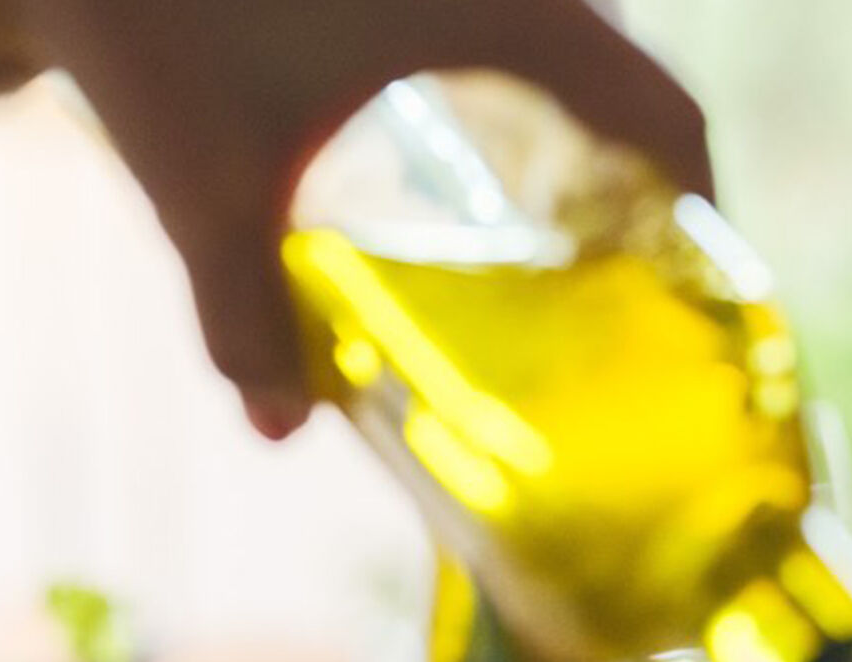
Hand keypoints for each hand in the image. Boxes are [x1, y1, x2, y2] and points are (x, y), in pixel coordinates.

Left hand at [1, 0, 716, 439]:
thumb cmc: (147, 14)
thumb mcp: (196, 177)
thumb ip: (244, 311)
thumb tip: (278, 430)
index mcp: (505, 16)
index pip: (665, 115)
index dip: (704, 210)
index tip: (703, 295)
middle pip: (631, 83)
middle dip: (644, 184)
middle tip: (626, 286)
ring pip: (572, 41)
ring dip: (578, 129)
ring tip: (556, 231)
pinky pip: (515, 22)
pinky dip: (515, 85)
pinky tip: (460, 149)